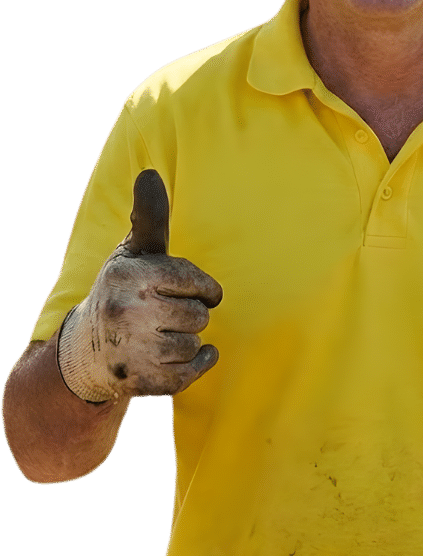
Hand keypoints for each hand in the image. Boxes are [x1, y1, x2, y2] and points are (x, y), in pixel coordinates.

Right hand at [58, 170, 222, 401]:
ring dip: (189, 340)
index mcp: (128, 276)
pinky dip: (198, 363)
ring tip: (166, 334)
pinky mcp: (140, 382)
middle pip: (197, 315)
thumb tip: (150, 173)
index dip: (204, 287)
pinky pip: (191, 373)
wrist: (84, 353)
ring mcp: (131, 350)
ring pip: (193, 343)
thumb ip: (150, 218)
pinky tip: (185, 355)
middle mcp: (126, 313)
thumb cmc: (121, 292)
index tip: (200, 291)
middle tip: (171, 315)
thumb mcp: (131, 254)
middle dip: (192, 314)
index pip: (191, 279)